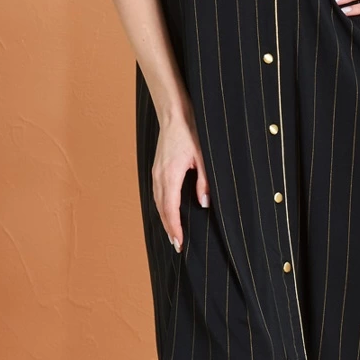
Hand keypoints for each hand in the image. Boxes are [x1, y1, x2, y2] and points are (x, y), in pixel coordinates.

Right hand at [152, 112, 209, 250]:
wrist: (173, 113)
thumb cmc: (189, 131)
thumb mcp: (202, 157)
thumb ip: (203, 182)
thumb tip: (203, 204)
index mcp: (170, 175)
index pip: (171, 209)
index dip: (175, 227)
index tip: (179, 242)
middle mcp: (159, 176)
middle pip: (162, 209)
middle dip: (169, 228)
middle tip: (177, 246)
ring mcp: (156, 172)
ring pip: (157, 202)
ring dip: (164, 219)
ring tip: (172, 233)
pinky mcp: (157, 168)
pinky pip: (157, 193)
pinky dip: (162, 207)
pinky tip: (167, 211)